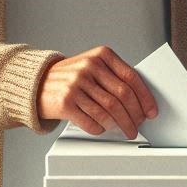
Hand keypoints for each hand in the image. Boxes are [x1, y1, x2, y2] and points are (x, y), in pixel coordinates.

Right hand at [37, 46, 156, 137]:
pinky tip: (103, 129)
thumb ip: (114, 77)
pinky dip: (101, 129)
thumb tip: (140, 101)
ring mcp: (76, 84)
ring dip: (122, 125)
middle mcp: (89, 67)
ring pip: (109, 111)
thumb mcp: (92, 66)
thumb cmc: (70, 77)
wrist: (36, 83)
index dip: (145, 97)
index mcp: (101, 55)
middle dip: (135, 115)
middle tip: (139, 125)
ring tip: (126, 130)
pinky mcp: (65, 102)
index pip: (131, 77)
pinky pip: (92, 121)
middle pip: (122, 96)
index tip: (151, 111)